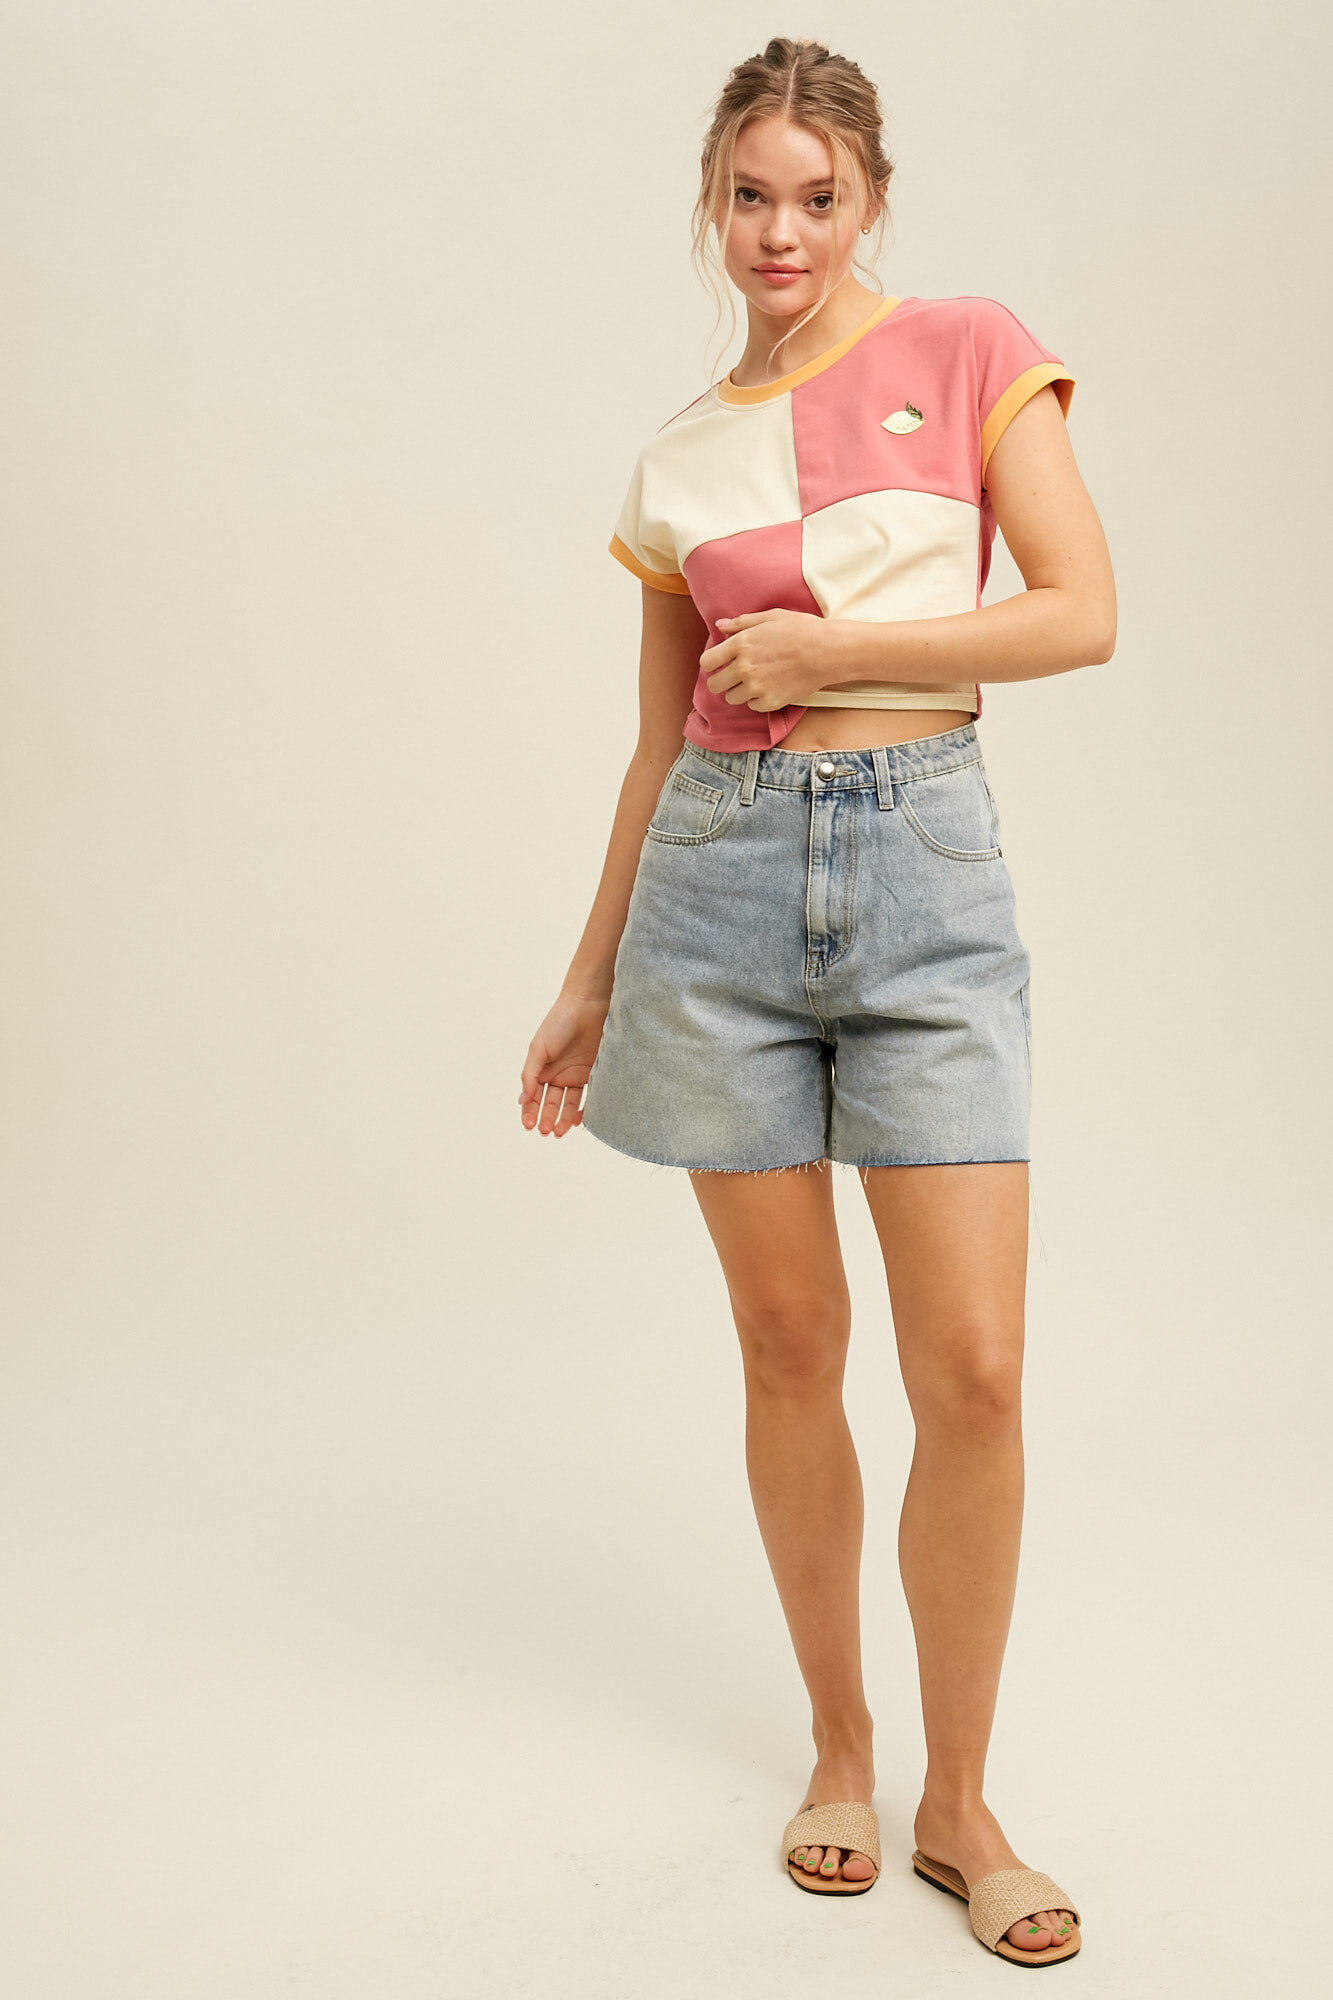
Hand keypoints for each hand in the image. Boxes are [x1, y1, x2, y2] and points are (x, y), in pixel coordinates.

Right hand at [519, 992, 611, 1137]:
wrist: (588, 1006)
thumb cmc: (558, 1022)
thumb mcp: (538, 1048)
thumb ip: (530, 1074)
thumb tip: (522, 1100)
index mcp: (541, 1069)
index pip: (533, 1097)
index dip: (530, 1112)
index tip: (529, 1126)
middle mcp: (558, 1075)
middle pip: (550, 1104)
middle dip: (547, 1119)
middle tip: (546, 1132)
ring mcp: (576, 1075)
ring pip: (568, 1104)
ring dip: (563, 1119)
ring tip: (560, 1131)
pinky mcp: (594, 1073)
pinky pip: (588, 1097)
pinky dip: (582, 1110)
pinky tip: (577, 1120)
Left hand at [700, 609, 838, 711]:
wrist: (828, 652)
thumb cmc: (802, 630)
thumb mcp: (771, 617)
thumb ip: (742, 623)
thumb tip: (720, 626)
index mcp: (741, 644)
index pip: (706, 662)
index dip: (711, 663)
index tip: (719, 664)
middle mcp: (744, 668)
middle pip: (714, 685)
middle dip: (722, 680)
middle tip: (735, 676)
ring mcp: (756, 687)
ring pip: (731, 698)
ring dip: (739, 691)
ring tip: (756, 681)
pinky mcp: (769, 702)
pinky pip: (752, 706)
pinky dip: (758, 699)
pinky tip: (770, 687)